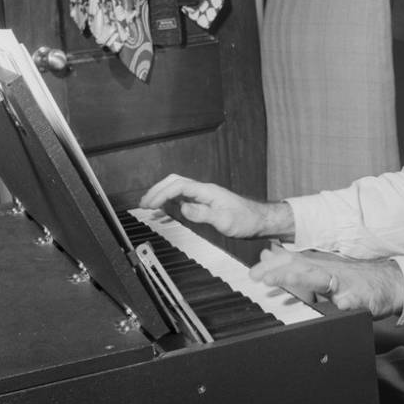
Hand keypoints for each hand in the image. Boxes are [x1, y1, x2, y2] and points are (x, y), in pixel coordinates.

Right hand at [139, 174, 292, 239]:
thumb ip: (203, 214)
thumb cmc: (246, 220)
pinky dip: (170, 205)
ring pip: (178, 190)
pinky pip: (183, 200)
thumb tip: (183, 208)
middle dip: (157, 190)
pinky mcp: (206, 204)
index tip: (150, 204)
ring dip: (162, 196)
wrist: (260, 220)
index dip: (162, 193)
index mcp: (207, 191)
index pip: (179, 186)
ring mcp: (204, 196)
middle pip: (175, 182)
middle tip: (143, 203)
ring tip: (148, 207)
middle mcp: (204, 191)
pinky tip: (164, 214)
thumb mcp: (225, 220)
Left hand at [249, 244, 403, 319]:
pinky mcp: (362, 299)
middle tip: (258, 277)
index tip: (252, 273)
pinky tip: (340, 304)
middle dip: (279, 271)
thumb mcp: (324, 270)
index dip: (272, 265)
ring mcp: (346, 284)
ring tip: (284, 280)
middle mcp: (331, 271)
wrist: (391, 283)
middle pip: (302, 267)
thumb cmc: (355, 279)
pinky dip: (345, 302)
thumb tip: (267, 254)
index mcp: (320, 266)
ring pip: (323, 279)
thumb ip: (296, 265)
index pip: (292, 261)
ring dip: (302, 278)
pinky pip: (352, 302)